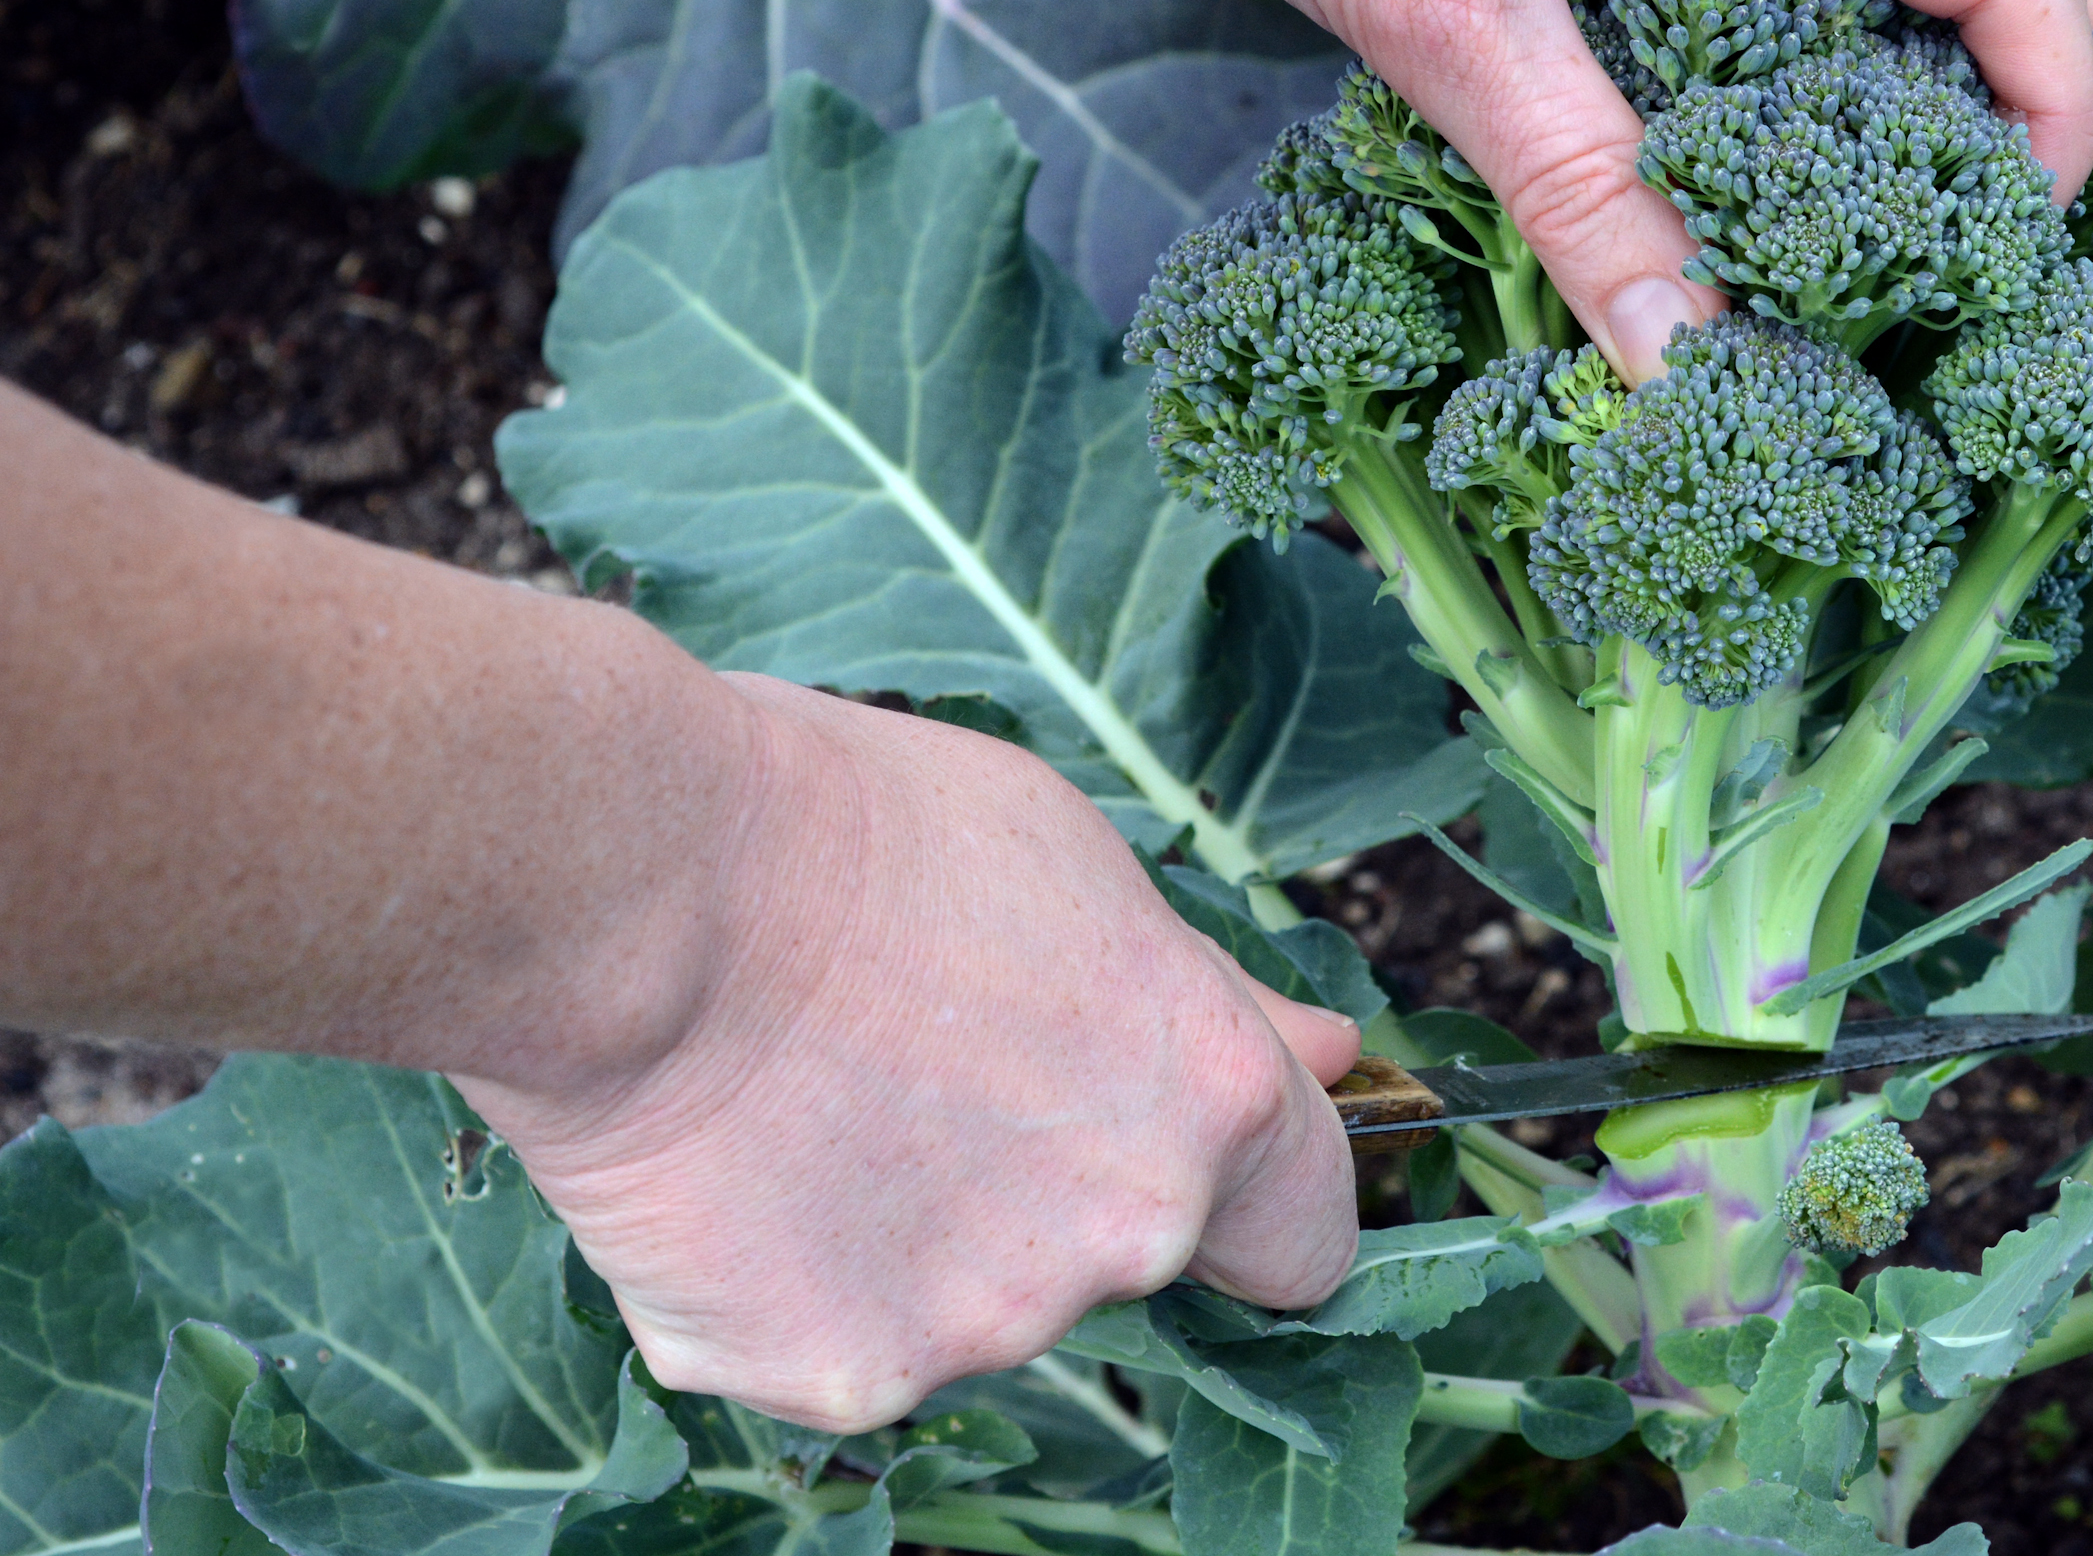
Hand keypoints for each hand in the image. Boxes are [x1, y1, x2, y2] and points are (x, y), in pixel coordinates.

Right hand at [451, 677, 1362, 1434]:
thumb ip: (1212, 999)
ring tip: (812, 1101)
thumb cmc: (857, 831)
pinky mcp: (835, 1377)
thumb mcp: (1082, 867)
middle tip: (929, 1075)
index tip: (1194, 1170)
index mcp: (1210, 1098)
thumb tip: (1333, 1053)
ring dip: (920, 1240)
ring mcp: (981, 1323)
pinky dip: (792, 1288)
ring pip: (975, 1307)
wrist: (642, 886)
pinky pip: (836, 1347)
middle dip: (1057, 1194)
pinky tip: (737, 1174)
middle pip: (1127, 1258)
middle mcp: (1125, 1232)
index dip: (1258, 1200)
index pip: (1308, 1231)